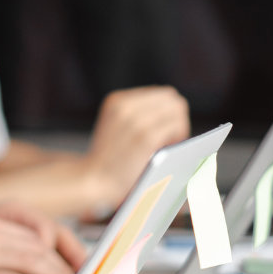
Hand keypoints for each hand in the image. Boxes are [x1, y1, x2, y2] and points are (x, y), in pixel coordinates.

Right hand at [85, 86, 189, 206]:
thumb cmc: (109, 159)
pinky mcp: (146, 137)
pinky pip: (176, 126)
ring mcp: (135, 120)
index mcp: (117, 99)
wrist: (94, 180)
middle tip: (169, 140)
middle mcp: (125, 105)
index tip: (163, 131)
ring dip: (179, 128)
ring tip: (166, 145)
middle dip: (176, 118)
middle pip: (173, 99)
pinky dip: (178, 137)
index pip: (163, 94)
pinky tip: (167, 150)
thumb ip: (137, 114)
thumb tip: (174, 110)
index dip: (168, 112)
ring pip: (177, 111)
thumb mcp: (116, 125)